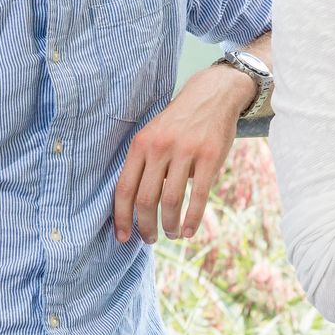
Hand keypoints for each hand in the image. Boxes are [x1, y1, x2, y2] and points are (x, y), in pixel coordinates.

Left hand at [112, 62, 250, 243]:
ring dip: (170, 224)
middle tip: (150, 239)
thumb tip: (134, 206)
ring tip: (172, 234)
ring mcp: (185, 151)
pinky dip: (192, 219)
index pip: (124, 188)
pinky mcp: (209, 156)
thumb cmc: (180, 122)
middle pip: (146, 199)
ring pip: (171, 200)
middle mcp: (160, 147)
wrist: (213, 95)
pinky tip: (189, 231)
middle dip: (146, 226)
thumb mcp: (153, 135)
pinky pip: (198, 195)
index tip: (122, 237)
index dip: (121, 217)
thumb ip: (143, 164)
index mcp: (140, 144)